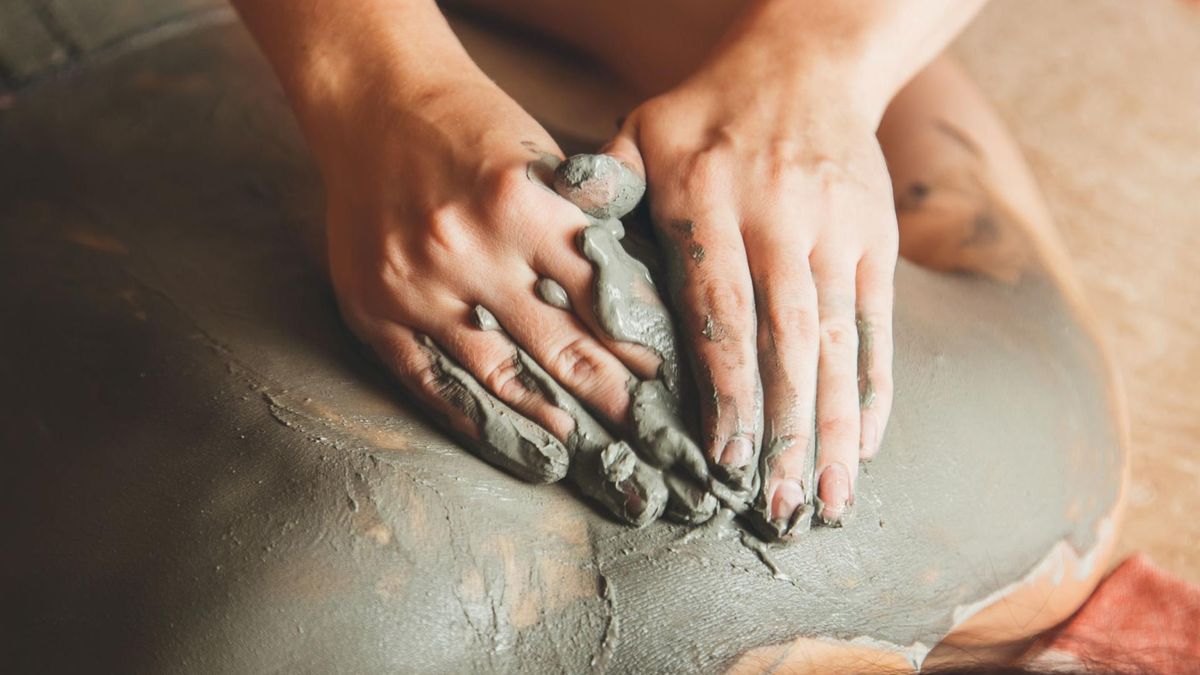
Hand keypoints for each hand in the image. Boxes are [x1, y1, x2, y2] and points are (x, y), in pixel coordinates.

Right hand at [314, 70, 696, 522]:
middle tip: (657, 442)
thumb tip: (641, 304)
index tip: (677, 388)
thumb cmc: (474, 127)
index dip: (643, 347)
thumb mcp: (544, 155)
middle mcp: (469, 250)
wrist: (375, 100)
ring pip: (500, 374)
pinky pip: (431, 382)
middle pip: (560, 344)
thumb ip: (585, 224)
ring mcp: (417, 287)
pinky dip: (478, 421)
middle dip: (616, 398)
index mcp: (522, 205)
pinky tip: (518, 444)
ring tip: (597, 455)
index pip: (601, 296)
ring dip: (555, 420)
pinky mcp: (375, 311)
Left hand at [603, 48, 898, 533]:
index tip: (723, 457)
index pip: (720, 309)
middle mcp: (781, 221)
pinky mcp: (875, 242)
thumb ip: (600, 192)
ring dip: (833, 430)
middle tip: (774, 509)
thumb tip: (552, 245)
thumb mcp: (640, 132)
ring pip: (838, 346)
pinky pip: (876, 326)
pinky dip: (874, 389)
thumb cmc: (706, 111)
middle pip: (786, 343)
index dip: (727, 387)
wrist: (808, 61)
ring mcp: (837, 233)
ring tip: (826, 501)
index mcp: (710, 201)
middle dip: (783, 432)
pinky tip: (865, 447)